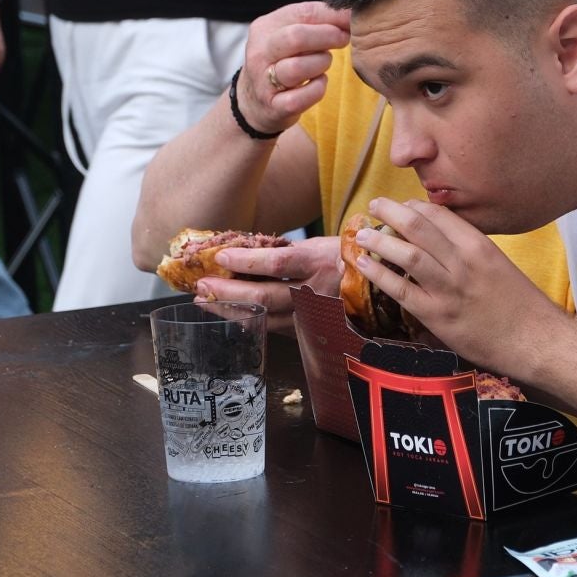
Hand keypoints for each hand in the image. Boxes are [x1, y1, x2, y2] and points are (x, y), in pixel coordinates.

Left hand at [195, 236, 343, 333]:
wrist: (375, 284)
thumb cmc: (342, 258)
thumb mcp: (317, 245)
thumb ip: (284, 252)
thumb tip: (243, 250)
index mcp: (317, 262)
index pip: (276, 263)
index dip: (246, 261)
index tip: (220, 257)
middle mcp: (314, 292)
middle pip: (264, 296)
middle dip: (227, 292)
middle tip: (201, 285)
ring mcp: (311, 316)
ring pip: (264, 318)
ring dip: (230, 310)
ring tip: (204, 301)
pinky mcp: (309, 331)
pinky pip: (273, 329)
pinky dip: (250, 321)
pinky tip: (231, 315)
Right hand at [235, 1, 351, 134]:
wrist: (254, 101)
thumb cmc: (282, 61)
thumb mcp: (291, 35)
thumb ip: (318, 21)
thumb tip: (351, 13)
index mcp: (264, 28)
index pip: (302, 12)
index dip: (333, 15)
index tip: (351, 20)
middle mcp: (259, 53)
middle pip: (295, 37)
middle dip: (327, 36)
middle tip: (344, 39)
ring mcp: (263, 82)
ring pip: (297, 68)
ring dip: (321, 63)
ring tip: (324, 63)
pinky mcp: (273, 107)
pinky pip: (301, 98)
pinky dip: (317, 89)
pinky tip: (318, 83)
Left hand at [348, 196, 566, 374]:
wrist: (535, 339)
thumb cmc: (520, 304)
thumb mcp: (498, 264)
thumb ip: (470, 251)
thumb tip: (441, 241)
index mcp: (479, 245)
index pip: (440, 214)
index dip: (415, 206)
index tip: (401, 206)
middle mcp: (463, 261)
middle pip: (418, 226)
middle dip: (390, 211)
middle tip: (374, 206)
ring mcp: (449, 289)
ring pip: (406, 254)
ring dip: (379, 240)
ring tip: (361, 234)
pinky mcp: (437, 315)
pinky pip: (400, 290)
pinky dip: (378, 275)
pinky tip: (363, 266)